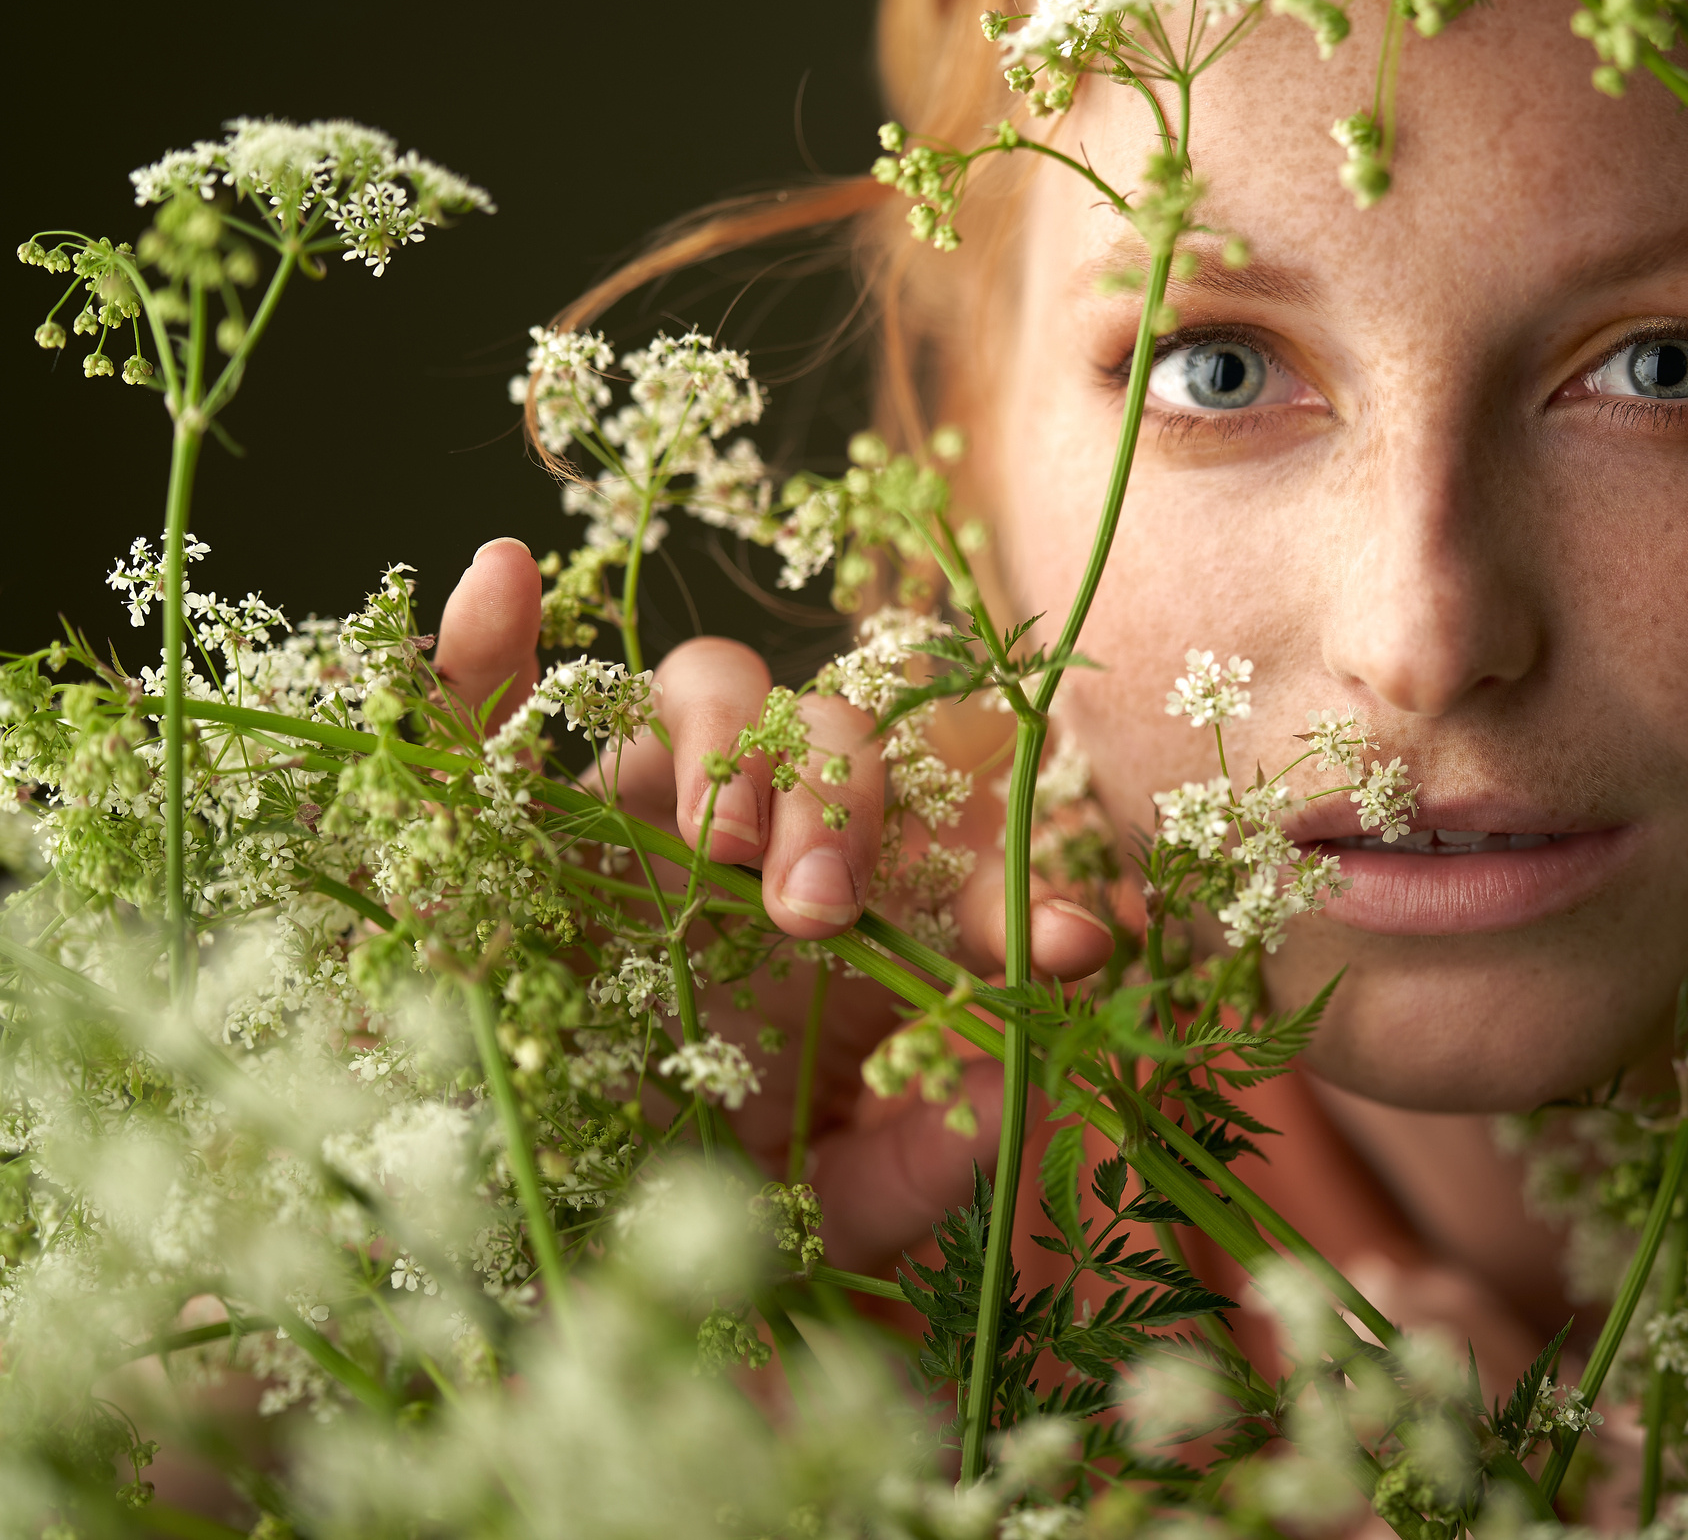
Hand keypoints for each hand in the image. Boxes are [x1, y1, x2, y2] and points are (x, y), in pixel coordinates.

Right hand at [431, 537, 1115, 1270]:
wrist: (557, 1242)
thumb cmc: (719, 1205)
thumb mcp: (839, 1205)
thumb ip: (931, 1157)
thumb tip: (1027, 1077)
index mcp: (865, 921)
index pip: (963, 862)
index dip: (1018, 892)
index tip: (1064, 944)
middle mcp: (766, 842)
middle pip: (839, 740)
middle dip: (845, 804)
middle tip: (816, 912)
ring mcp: (641, 815)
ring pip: (710, 689)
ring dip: (729, 741)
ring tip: (717, 844)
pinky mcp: (512, 820)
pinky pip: (491, 706)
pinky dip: (490, 642)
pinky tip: (498, 578)